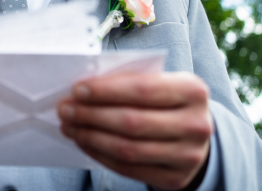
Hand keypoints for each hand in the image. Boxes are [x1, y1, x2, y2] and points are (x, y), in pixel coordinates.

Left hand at [58, 71, 212, 190]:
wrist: (195, 134)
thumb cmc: (167, 100)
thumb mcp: (160, 82)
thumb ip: (129, 82)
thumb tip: (83, 91)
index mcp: (193, 90)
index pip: (142, 89)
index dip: (106, 91)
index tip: (77, 90)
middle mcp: (196, 124)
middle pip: (132, 121)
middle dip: (91, 114)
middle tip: (65, 109)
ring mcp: (188, 156)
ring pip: (128, 149)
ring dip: (91, 137)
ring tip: (70, 126)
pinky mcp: (175, 179)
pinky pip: (129, 169)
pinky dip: (100, 155)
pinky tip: (84, 142)